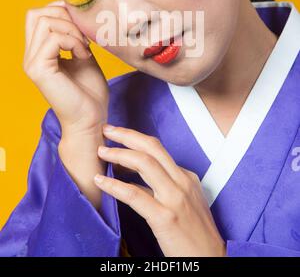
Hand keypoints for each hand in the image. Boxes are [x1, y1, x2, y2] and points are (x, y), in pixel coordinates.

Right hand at [23, 0, 108, 133]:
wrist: (91, 119)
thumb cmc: (89, 92)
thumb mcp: (83, 54)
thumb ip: (74, 35)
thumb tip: (73, 12)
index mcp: (38, 52)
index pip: (36, 15)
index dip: (59, 11)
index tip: (81, 27)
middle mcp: (30, 56)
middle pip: (36, 14)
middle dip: (65, 18)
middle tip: (84, 38)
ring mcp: (32, 63)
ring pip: (45, 22)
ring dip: (72, 31)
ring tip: (84, 48)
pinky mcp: (39, 70)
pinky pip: (54, 39)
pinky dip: (73, 42)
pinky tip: (83, 55)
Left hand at [94, 125, 225, 256]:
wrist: (211, 259)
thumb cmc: (196, 234)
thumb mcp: (186, 202)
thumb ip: (166, 187)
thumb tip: (137, 179)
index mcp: (187, 177)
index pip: (157, 149)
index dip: (134, 140)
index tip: (118, 136)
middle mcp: (182, 182)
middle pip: (151, 148)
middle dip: (126, 135)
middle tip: (107, 130)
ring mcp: (174, 198)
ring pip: (144, 163)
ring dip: (118, 154)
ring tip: (101, 152)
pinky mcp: (165, 217)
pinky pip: (135, 195)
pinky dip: (114, 185)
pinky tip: (100, 181)